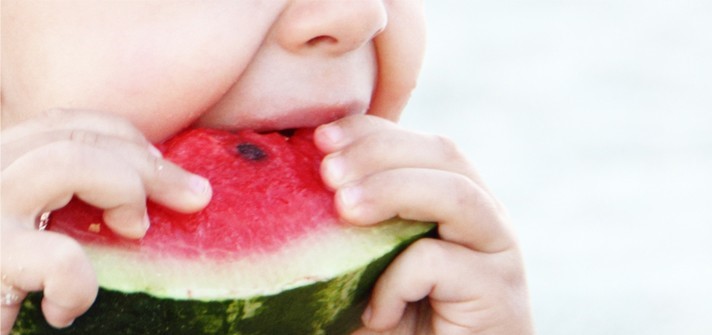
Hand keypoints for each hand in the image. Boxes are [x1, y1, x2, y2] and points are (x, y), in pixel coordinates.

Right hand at [0, 109, 211, 333]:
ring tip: (134, 233)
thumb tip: (168, 185)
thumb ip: (71, 197)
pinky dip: (78, 284)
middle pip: (76, 138)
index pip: (63, 123)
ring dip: (124, 194)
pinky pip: (60, 257)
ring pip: (68, 163)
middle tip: (194, 197)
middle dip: (149, 166)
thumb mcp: (29, 224)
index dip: (123, 137)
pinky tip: (65, 308)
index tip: (161, 166)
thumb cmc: (4, 278)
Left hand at [314, 115, 533, 333]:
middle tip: (329, 171)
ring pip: (456, 194)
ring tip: (344, 208)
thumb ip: (354, 222)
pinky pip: (441, 262)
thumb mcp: (367, 265)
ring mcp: (497, 252)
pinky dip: (397, 281)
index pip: (419, 143)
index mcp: (451, 200)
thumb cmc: (399, 324)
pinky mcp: (499, 293)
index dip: (371, 131)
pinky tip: (376, 311)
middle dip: (380, 151)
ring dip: (394, 190)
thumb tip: (299, 176)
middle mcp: (482, 217)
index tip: (322, 137)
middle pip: (444, 154)